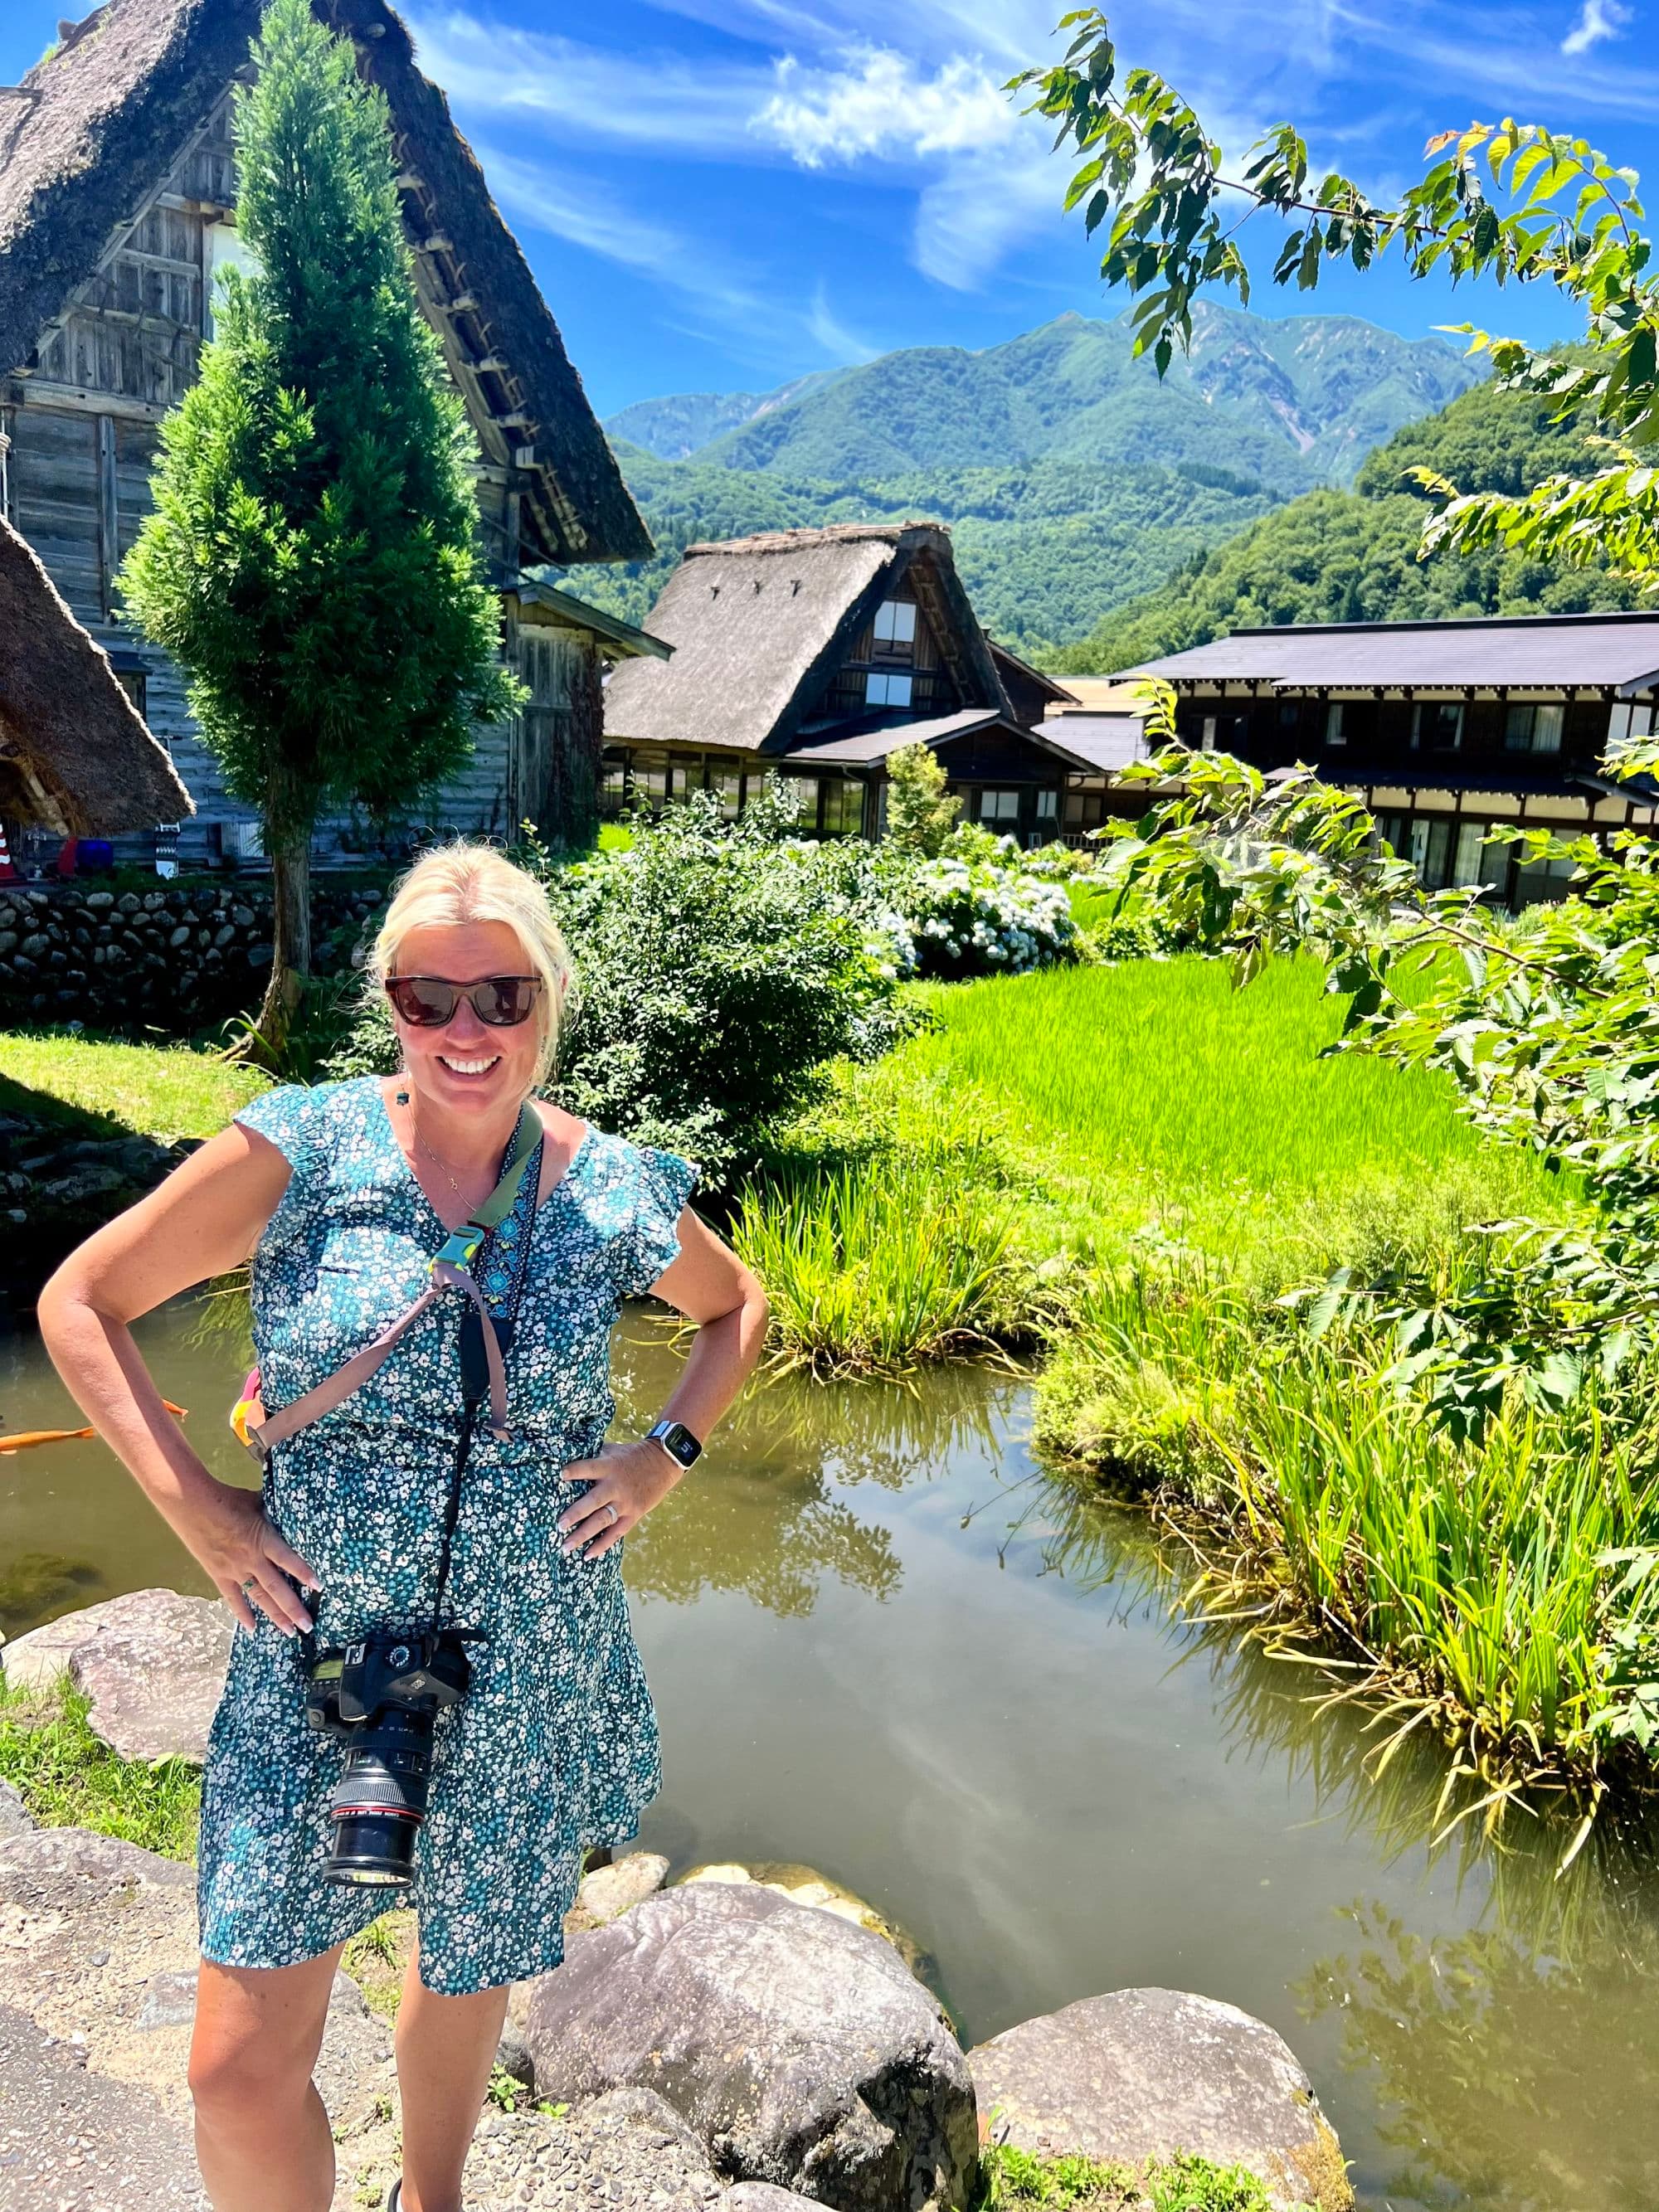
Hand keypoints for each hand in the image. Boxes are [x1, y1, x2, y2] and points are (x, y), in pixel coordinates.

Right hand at [179, 1479, 319, 1635]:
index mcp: (263, 1539)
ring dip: (275, 1615)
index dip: (304, 1573)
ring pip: (259, 1597)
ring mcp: (234, 1569)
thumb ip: (274, 1512)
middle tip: (308, 1626)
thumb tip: (291, 1509)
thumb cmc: (227, 1499)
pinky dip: (243, 1613)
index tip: (319, 1587)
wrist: (192, 1504)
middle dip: (293, 1608)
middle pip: (276, 1588)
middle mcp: (251, 1559)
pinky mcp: (218, 1574)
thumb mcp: (257, 1502)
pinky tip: (253, 1628)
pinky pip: (233, 1598)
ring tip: (289, 1631)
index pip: (289, 1560)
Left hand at [557, 1438, 681, 1560]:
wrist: (662, 1463)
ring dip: (583, 1535)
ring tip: (566, 1547)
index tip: (560, 1474)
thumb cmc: (631, 1456)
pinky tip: (587, 1555)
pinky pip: (616, 1533)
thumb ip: (593, 1457)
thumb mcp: (612, 1451)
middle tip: (559, 1525)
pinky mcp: (633, 1515)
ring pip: (602, 1521)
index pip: (589, 1468)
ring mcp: (625, 1503)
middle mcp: (616, 1486)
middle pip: (594, 1501)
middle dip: (576, 1513)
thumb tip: (564, 1458)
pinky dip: (601, 1545)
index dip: (575, 1470)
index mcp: (609, 1466)